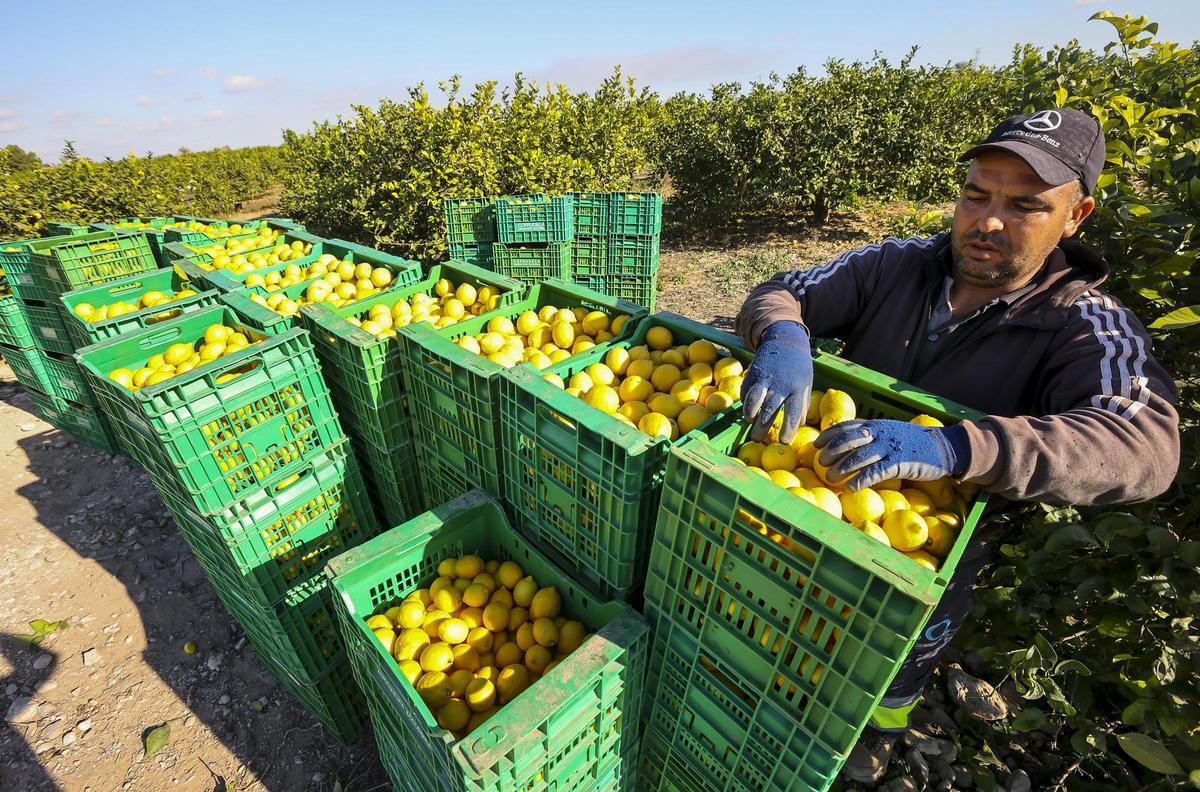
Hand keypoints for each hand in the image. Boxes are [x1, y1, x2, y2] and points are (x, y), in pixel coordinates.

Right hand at [742, 321, 812, 443]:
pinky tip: (747, 409)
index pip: (793, 412)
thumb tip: (799, 424)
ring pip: (753, 400)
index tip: (784, 441)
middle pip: (769, 410)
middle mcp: (780, 384)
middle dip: (762, 428)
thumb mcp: (807, 382)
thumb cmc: (798, 366)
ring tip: (749, 422)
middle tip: (757, 439)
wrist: (785, 340)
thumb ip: (804, 403)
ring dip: (749, 414)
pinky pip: (746, 391)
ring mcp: (765, 378)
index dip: (788, 428)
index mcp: (797, 388)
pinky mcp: (753, 373)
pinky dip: (744, 401)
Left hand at [813, 419, 970, 490]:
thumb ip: (872, 436)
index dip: (829, 435)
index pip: (847, 426)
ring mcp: (890, 447)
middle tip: (821, 463)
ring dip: (842, 468)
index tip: (816, 444)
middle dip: (831, 451)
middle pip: (849, 439)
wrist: (943, 447)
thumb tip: (848, 445)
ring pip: (860, 456)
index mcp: (876, 425)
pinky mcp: (900, 462)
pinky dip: (862, 480)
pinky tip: (851, 488)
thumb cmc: (913, 443)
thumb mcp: (890, 433)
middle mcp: (880, 433)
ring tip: (830, 478)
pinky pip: (877, 471)